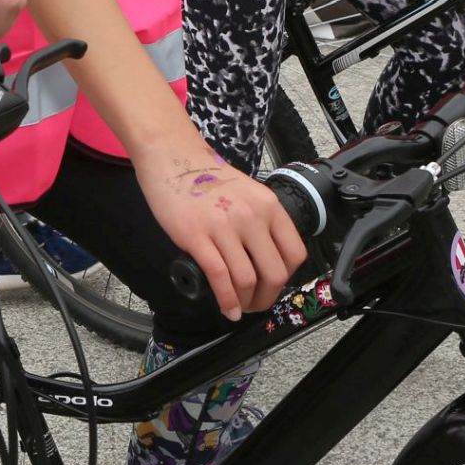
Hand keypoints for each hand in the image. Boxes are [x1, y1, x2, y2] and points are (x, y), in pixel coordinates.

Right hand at [134, 144, 305, 320]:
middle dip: (267, 297)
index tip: (274, 286)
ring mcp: (223, 226)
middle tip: (256, 304)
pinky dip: (226, 300)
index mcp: (268, 205)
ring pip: (247, 280)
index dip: (287, 278)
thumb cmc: (203, 175)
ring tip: (238, 307)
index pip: (294, 254)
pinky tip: (226, 308)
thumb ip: (259, 220)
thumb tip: (262, 258)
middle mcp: (251, 216)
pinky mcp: (196, 236)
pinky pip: (219, 277)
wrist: (170, 156)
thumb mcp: (246, 192)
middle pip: (274, 273)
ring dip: (246, 302)